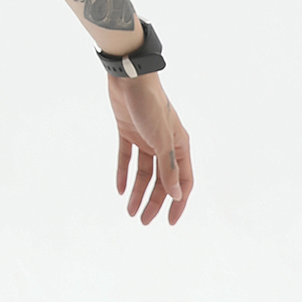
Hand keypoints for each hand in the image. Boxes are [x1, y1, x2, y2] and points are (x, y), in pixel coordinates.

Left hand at [107, 71, 191, 224]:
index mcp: (179, 146)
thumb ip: (168, 166)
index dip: (177, 202)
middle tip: (142, 221)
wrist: (129, 79)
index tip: (169, 222)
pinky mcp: (128, 132)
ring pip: (143, 172)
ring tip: (129, 211)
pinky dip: (123, 173)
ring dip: (137, 191)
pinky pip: (126, 158)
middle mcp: (164, 144)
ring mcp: (146, 138)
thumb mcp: (160, 138)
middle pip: (161, 180)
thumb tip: (177, 194)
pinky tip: (119, 189)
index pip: (182, 181)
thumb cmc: (150, 105)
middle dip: (153, 201)